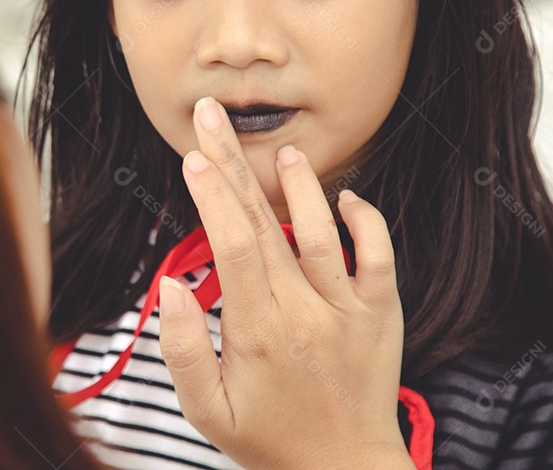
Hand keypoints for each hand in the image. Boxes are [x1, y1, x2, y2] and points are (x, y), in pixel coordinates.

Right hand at [157, 97, 414, 469]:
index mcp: (257, 330)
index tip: (192, 158)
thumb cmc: (269, 441)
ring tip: (283, 151)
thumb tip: (172, 287)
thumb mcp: (207, 411)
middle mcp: (305, 311)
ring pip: (323, 231)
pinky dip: (367, 221)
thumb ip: (183, 350)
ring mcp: (348, 310)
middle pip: (264, 223)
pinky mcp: (380, 314)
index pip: (232, 245)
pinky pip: (379, 257)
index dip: (211, 195)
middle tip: (211, 116)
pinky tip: (346, 197)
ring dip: (301, 186)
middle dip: (232, 164)